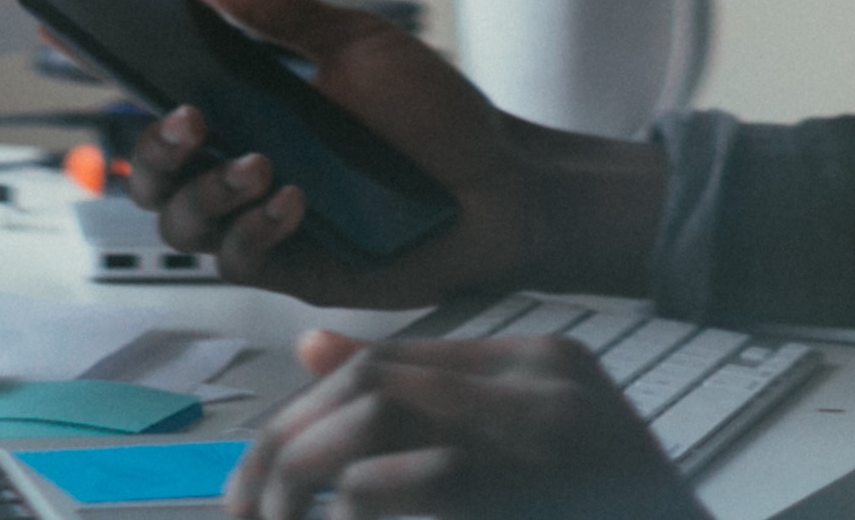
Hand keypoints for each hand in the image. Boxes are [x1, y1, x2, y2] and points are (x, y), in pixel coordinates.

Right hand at [119, 0, 661, 311]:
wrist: (502, 184)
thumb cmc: (434, 118)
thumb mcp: (359, 47)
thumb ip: (280, 11)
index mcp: (248, 111)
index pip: (159, 95)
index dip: (108, 70)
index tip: (67, 29)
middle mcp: (242, 170)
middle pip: (149, 174)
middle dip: (153, 148)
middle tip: (191, 118)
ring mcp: (263, 224)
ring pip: (181, 224)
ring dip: (206, 192)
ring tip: (259, 161)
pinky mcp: (294, 269)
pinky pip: (240, 260)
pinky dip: (254, 229)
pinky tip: (293, 198)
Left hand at [229, 330, 704, 519]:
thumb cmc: (603, 516)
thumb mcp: (533, 453)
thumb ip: (437, 399)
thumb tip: (310, 350)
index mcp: (548, 365)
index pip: (397, 360)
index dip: (316, 409)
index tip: (275, 461)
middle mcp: (543, 385)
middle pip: (373, 381)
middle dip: (291, 441)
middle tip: (251, 506)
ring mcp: (540, 436)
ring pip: (371, 418)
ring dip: (303, 474)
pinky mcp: (517, 488)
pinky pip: (391, 486)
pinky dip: (347, 513)